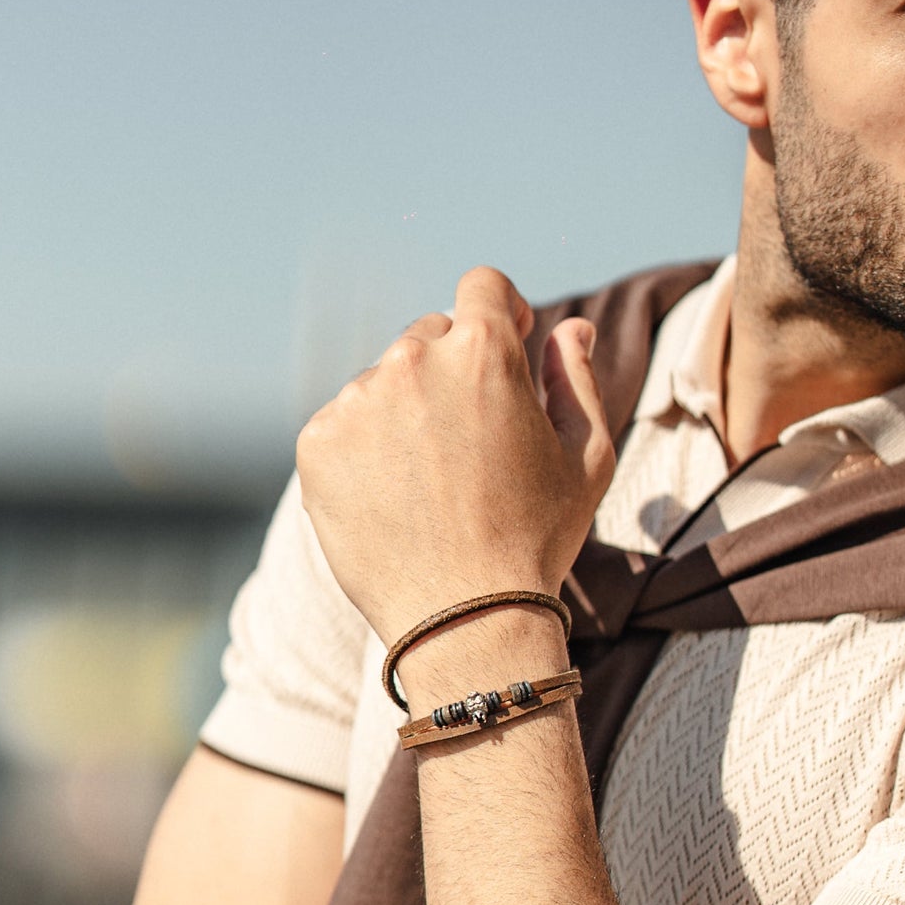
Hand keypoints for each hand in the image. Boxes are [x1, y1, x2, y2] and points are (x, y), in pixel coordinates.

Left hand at [295, 267, 614, 651]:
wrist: (464, 618)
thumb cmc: (537, 539)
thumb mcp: (586, 458)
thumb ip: (576, 380)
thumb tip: (571, 329)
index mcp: (483, 351)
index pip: (483, 286)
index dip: (499, 313)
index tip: (505, 347)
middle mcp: (412, 359)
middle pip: (429, 334)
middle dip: (450, 372)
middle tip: (469, 446)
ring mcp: (358, 399)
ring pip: (383, 383)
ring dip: (405, 413)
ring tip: (430, 486)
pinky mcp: (317, 441)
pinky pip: (344, 425)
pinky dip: (365, 452)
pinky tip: (394, 500)